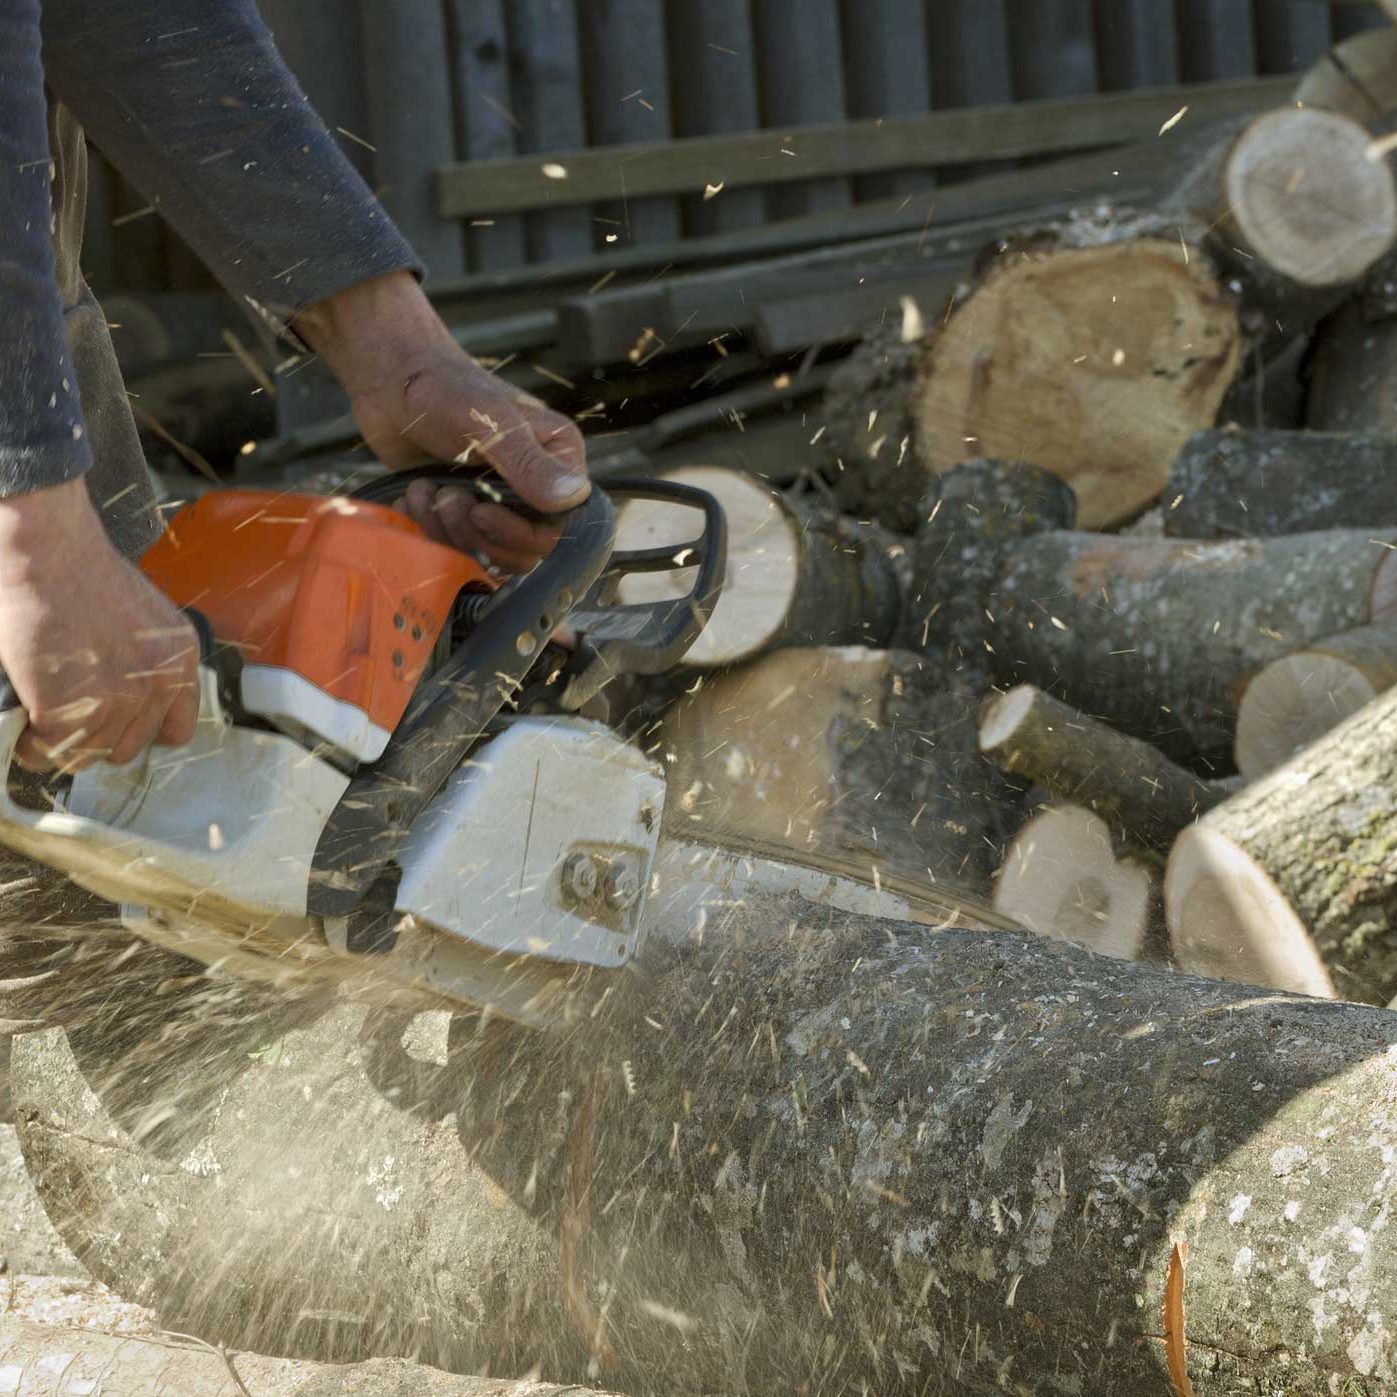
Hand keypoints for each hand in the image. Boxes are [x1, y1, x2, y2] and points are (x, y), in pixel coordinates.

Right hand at [0, 479, 198, 772]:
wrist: (47, 550)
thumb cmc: (79, 572)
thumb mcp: (142, 617)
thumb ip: (144, 660)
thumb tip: (122, 696)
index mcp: (181, 659)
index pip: (176, 729)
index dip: (138, 731)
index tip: (113, 726)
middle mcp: (161, 681)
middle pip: (129, 747)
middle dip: (95, 738)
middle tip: (66, 719)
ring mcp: (123, 696)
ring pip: (89, 754)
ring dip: (60, 743)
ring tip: (40, 722)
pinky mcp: (80, 707)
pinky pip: (54, 750)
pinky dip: (32, 746)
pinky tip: (24, 729)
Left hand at [296, 272, 588, 572]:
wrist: (392, 379)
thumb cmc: (444, 387)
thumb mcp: (489, 422)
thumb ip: (530, 463)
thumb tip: (574, 496)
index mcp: (558, 461)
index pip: (557, 530)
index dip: (518, 535)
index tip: (481, 511)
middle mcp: (536, 486)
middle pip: (523, 552)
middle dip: (477, 535)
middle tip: (447, 498)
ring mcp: (499, 501)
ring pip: (487, 553)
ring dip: (447, 531)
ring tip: (425, 491)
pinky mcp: (466, 510)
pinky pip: (457, 546)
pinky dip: (430, 530)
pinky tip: (414, 497)